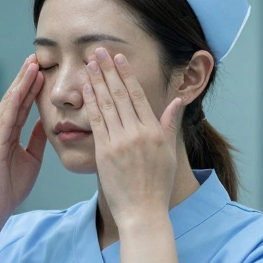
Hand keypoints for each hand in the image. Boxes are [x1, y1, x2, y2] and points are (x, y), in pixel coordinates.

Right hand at [0, 55, 46, 225]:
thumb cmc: (11, 187)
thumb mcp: (32, 157)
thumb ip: (36, 138)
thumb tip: (46, 121)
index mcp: (5, 132)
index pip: (20, 104)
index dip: (30, 86)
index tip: (42, 68)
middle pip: (13, 98)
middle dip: (25, 77)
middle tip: (37, 55)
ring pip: (9, 103)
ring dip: (21, 83)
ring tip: (32, 64)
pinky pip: (5, 119)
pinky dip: (14, 102)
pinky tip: (22, 89)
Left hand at [84, 48, 187, 223]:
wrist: (143, 211)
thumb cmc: (156, 185)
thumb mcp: (168, 153)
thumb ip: (169, 124)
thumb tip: (177, 101)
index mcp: (154, 131)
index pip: (138, 95)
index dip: (127, 74)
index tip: (118, 58)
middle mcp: (138, 133)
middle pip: (121, 94)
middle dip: (108, 70)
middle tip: (98, 51)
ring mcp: (121, 142)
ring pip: (107, 104)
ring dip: (97, 81)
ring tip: (89, 63)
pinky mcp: (105, 152)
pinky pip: (97, 122)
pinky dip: (91, 104)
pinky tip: (85, 89)